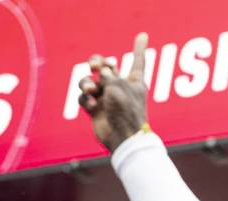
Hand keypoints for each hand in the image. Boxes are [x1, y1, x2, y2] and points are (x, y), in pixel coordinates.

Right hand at [78, 33, 149, 152]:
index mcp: (134, 81)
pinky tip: (91, 104)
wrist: (123, 137)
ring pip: (90, 81)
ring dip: (87, 82)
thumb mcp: (118, 86)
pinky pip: (84, 98)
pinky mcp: (95, 109)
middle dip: (97, 62)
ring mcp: (106, 99)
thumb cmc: (126, 110)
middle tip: (95, 65)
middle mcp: (120, 88)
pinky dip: (84, 99)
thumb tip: (101, 72)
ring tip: (90, 90)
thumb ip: (108, 75)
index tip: (143, 35)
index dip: (139, 48)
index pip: (138, 61)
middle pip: (106, 67)